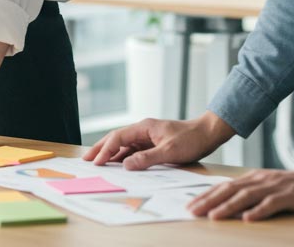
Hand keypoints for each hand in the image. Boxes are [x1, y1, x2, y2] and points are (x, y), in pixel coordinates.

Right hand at [83, 111, 234, 168]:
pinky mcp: (152, 143)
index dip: (106, 150)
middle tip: (86, 160)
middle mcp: (143, 130)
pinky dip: (123, 156)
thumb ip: (147, 158)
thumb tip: (126, 165)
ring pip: (123, 144)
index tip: (97, 162)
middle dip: (101, 148)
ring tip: (97, 162)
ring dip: (110, 153)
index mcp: (144, 127)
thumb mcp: (170, 151)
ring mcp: (147, 136)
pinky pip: (133, 149)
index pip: (118, 138)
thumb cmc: (191, 139)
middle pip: (116, 138)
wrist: (207, 134)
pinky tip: (118, 164)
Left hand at [188, 168, 293, 220]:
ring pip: (247, 196)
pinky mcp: (291, 196)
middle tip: (192, 211)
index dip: (206, 195)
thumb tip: (226, 205)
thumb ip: (249, 193)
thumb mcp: (268, 186)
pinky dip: (259, 211)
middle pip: (230, 190)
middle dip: (209, 201)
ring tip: (214, 216)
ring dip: (229, 206)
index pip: (224, 186)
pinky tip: (248, 219)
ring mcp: (275, 187)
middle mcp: (261, 179)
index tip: (190, 205)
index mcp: (253, 178)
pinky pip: (273, 204)